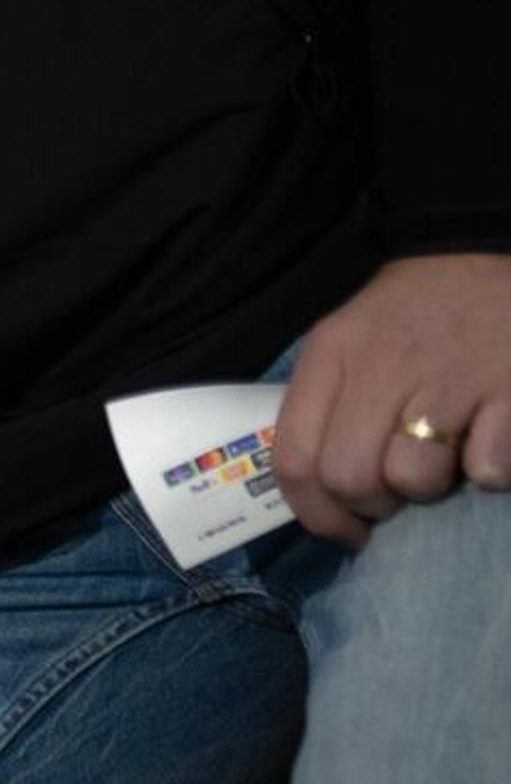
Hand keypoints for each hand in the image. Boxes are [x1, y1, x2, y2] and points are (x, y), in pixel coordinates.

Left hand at [270, 252, 510, 545]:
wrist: (479, 254)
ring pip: (414, 479)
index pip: (293, 457)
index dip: (314, 512)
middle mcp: (380, 366)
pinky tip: (489, 436)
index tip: (342, 529)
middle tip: (394, 495)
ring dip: (430, 488)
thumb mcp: (347, 343)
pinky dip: (491, 470)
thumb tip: (318, 490)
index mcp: (331, 356)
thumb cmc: (410, 315)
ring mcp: (447, 377)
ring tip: (443, 458)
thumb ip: (326, 404)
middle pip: (350, 478)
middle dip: (371, 506)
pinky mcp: (508, 388)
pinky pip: (488, 470)